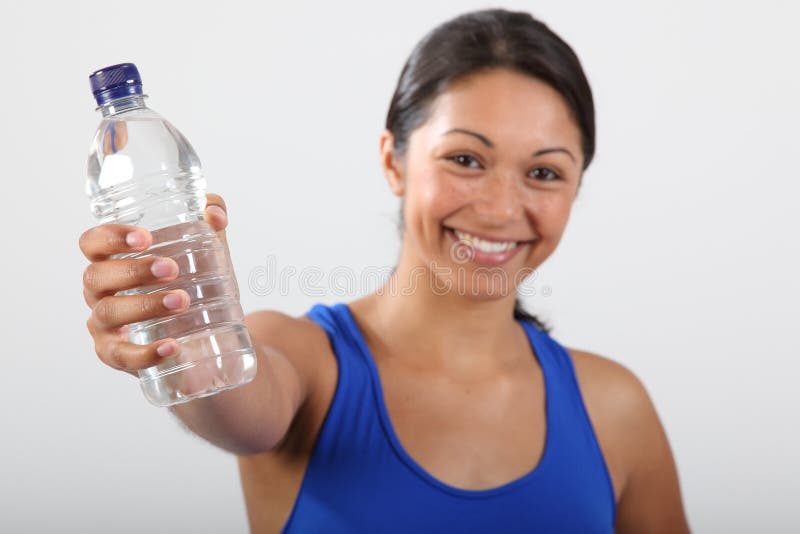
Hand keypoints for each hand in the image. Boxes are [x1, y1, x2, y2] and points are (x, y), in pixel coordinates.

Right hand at [80, 193, 229, 375]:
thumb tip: (214, 214)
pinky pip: (122, 356)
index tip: (145, 237)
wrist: (209, 334)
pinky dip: (146, 352)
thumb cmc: (194, 283)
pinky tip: (172, 346)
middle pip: (96, 276)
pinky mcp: (117, 356)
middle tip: (172, 269)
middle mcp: (100, 291)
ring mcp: (105, 325)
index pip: (92, 243)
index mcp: (113, 261)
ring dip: (144, 305)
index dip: (111, 237)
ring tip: (182, 301)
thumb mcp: (207, 249)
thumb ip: (211, 220)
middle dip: (134, 271)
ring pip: (108, 312)